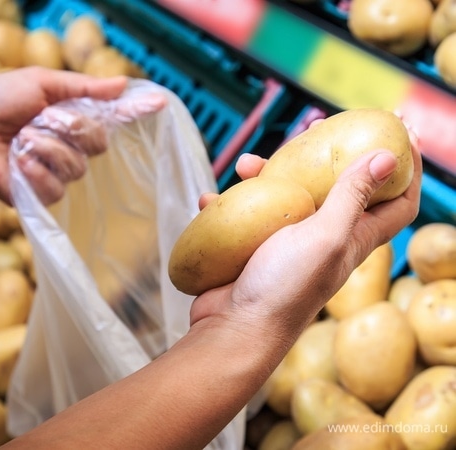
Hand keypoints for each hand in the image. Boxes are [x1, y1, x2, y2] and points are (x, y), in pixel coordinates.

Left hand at [0, 67, 164, 204]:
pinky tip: (18, 163)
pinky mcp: (41, 196)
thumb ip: (83, 88)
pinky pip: (56, 188)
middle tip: (42, 119)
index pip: (113, 120)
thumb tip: (123, 83)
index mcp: (73, 120)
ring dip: (46, 147)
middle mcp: (71, 148)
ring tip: (21, 140)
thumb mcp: (41, 83)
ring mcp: (57, 173)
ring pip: (76, 167)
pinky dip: (36, 172)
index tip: (160, 103)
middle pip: (98, 144)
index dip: (135, 112)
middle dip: (71, 128)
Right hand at [190, 135, 421, 348]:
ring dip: (268, 174)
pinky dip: (231, 204)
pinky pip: (245, 216)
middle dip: (329, 155)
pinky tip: (211, 199)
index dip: (407, 172)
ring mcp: (287, 242)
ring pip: (285, 195)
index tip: (400, 137)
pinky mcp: (255, 248)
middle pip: (337, 187)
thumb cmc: (285, 288)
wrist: (235, 328)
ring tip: (245, 164)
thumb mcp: (326, 236)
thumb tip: (388, 156)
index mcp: (353, 238)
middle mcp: (324, 238)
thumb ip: (353, 197)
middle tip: (314, 129)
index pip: (398, 203)